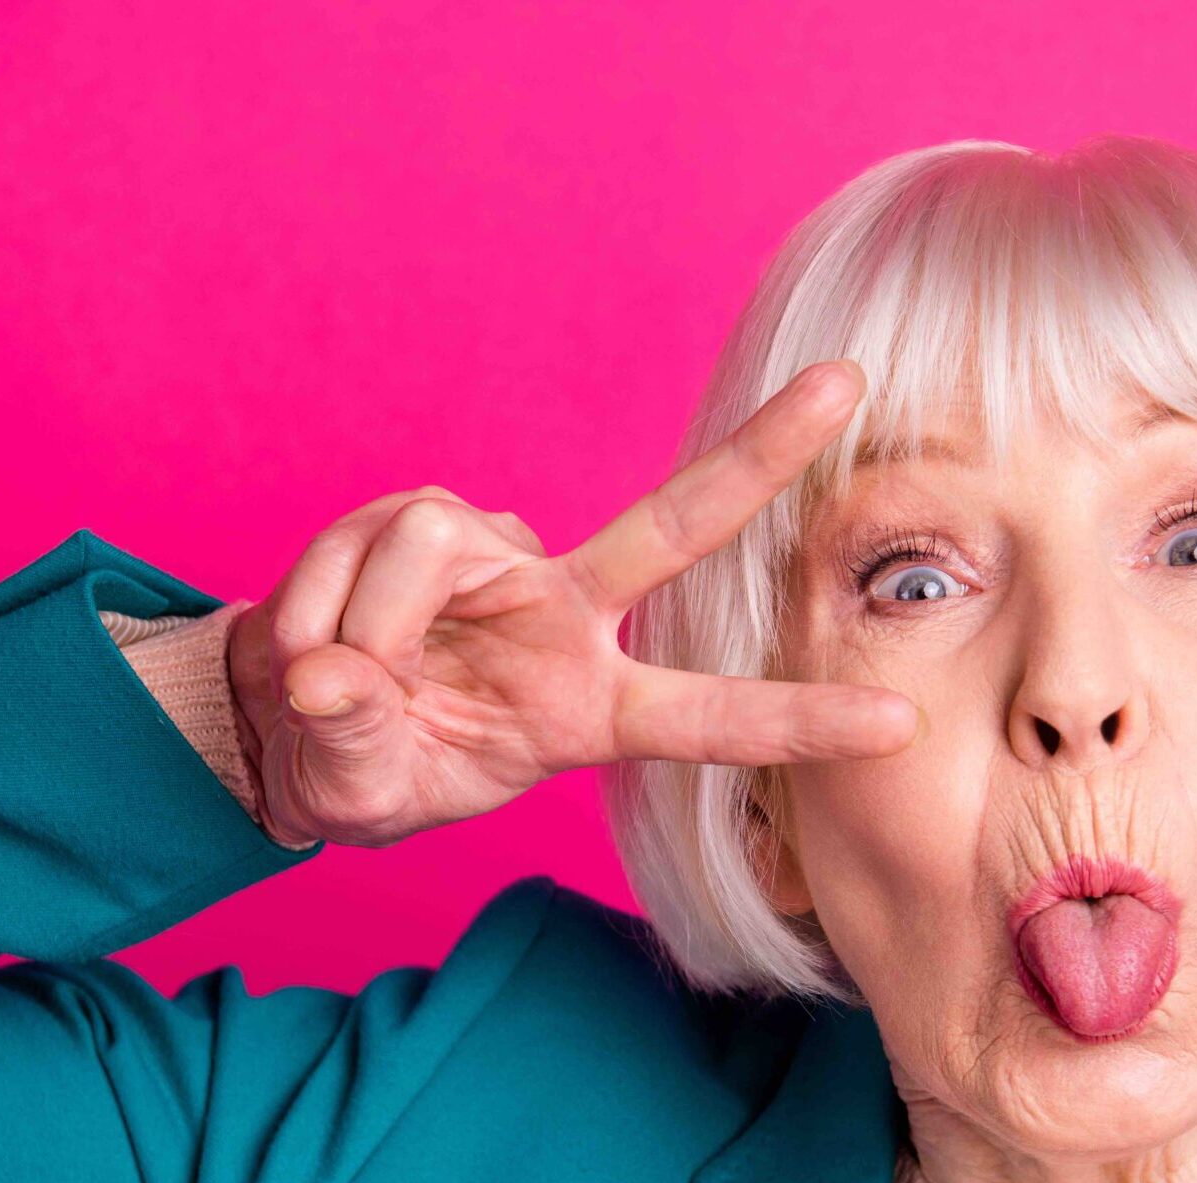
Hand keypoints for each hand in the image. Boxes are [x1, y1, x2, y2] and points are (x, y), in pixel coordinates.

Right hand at [226, 360, 918, 848]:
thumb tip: (334, 678)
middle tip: (849, 381)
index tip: (899, 726)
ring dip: (369, 627)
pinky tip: (312, 639)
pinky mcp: (428, 519)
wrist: (297, 719)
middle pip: (673, 527)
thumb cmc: (364, 764)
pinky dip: (321, 604)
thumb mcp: (365, 787)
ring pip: (439, 547)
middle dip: (759, 455)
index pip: (705, 717)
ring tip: (331, 679)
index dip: (797, 722)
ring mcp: (498, 558)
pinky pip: (374, 542)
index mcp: (586, 711)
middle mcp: (562, 618)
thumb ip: (357, 744)